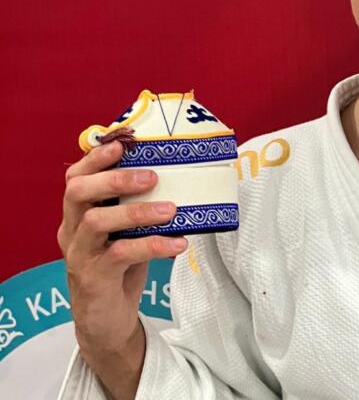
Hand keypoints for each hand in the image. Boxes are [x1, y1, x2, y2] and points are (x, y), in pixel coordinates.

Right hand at [58, 141, 186, 361]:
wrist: (106, 322)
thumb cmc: (120, 268)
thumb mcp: (128, 232)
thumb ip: (140, 207)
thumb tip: (180, 178)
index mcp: (78, 215)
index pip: (76, 178)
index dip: (95, 159)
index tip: (122, 144)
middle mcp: (72, 231)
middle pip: (77, 193)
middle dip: (114, 180)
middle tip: (151, 177)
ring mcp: (79, 255)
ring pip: (96, 222)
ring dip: (136, 211)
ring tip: (171, 209)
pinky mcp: (93, 278)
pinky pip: (120, 255)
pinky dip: (152, 245)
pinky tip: (178, 244)